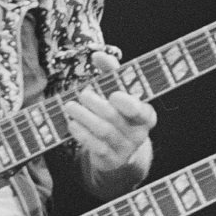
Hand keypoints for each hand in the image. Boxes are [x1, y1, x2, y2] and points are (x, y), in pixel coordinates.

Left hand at [65, 51, 156, 187]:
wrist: (120, 153)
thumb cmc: (118, 115)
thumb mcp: (118, 93)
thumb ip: (111, 74)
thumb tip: (98, 54)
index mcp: (145, 115)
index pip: (142, 111)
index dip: (128, 104)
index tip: (113, 94)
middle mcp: (138, 134)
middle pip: (116, 118)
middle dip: (96, 104)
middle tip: (82, 94)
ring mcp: (125, 149)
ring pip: (104, 131)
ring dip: (84, 117)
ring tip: (70, 106)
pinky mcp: (110, 160)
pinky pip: (95, 146)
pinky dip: (81, 133)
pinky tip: (71, 123)